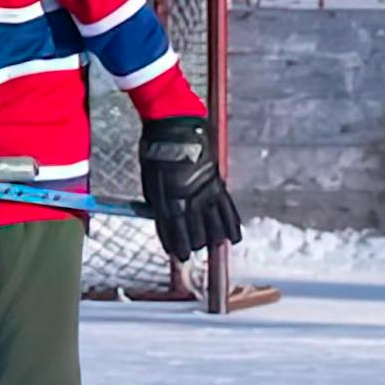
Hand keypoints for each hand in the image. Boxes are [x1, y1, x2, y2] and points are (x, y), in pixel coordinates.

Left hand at [136, 106, 243, 258]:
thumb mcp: (150, 183)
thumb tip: (167, 227)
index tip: (180, 257)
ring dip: (213, 239)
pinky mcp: (219, 183)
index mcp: (170, 197)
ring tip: (212, 246)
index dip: (178, 246)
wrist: (174, 127)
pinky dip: (232, 225)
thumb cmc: (156, 154)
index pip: (175, 230)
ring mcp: (207, 191)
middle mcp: (190, 197)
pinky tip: (234, 238)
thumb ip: (159, 206)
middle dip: (195, 244)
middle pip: (197, 232)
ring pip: (215, 225)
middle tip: (193, 249)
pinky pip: (229, 209)